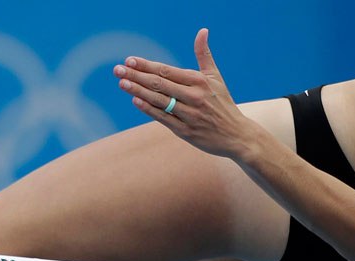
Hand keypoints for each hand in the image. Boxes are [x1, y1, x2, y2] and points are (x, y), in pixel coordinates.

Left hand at [113, 28, 255, 158]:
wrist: (237, 135)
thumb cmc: (223, 103)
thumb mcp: (216, 77)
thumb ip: (204, 54)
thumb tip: (202, 31)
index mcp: (199, 82)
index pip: (167, 71)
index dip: (147, 65)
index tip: (129, 60)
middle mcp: (194, 97)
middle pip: (160, 84)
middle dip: (137, 76)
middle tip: (117, 70)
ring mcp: (190, 115)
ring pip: (160, 101)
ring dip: (138, 91)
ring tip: (122, 83)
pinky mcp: (187, 132)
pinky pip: (164, 119)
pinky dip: (149, 110)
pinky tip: (136, 101)